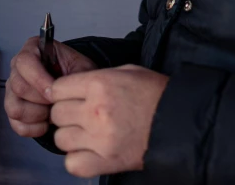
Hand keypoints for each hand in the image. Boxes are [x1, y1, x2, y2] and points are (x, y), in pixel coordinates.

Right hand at [4, 36, 97, 137]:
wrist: (74, 85)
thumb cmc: (76, 72)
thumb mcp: (81, 67)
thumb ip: (74, 74)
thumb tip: (63, 88)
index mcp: (33, 48)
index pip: (25, 62)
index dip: (39, 79)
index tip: (54, 92)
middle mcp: (18, 67)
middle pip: (18, 87)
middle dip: (40, 100)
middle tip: (57, 103)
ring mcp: (12, 89)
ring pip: (14, 108)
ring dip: (37, 115)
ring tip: (53, 112)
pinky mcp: (12, 108)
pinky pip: (16, 124)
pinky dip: (33, 128)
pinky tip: (47, 122)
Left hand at [49, 64, 168, 177]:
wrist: (177, 119)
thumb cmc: (155, 94)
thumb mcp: (128, 71)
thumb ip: (98, 77)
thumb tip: (76, 86)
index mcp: (100, 84)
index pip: (57, 88)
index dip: (61, 91)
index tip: (68, 95)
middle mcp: (95, 110)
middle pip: (57, 113)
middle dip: (65, 113)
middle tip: (79, 114)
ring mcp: (99, 138)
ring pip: (60, 138)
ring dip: (71, 135)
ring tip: (86, 132)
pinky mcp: (105, 161)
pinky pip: (72, 163)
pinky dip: (77, 158)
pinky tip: (89, 150)